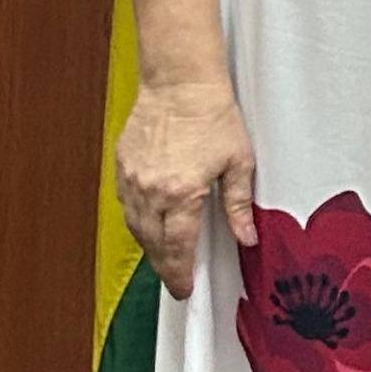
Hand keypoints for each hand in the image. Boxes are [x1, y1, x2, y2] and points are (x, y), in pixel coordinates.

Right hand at [116, 79, 257, 300]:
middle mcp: (152, 191)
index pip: (177, 248)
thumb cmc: (213, 116)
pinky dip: (137, 220)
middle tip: (175, 279)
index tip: (184, 289)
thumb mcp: (239, 162)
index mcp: (182, 194)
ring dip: (149, 246)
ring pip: (135, 226)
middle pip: (152, 244)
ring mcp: (133, 178)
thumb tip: (247, 237)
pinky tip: (149, 223)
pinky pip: (126, 204)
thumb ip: (238, 205)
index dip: (180, 274)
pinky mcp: (123, 165)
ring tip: (164, 256)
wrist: (180, 82)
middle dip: (164, 266)